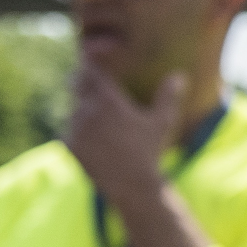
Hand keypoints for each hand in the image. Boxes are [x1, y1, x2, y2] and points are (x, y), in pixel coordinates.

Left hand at [64, 63, 185, 208]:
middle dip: (83, 81)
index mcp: (108, 100)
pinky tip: (92, 139)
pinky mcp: (69, 145)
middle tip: (93, 85)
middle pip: (76, 83)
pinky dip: (77, 130)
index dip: (91, 63)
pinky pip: (67, 129)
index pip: (91, 70)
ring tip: (97, 118)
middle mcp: (87, 110)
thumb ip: (168, 96)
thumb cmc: (150, 152)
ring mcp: (75, 128)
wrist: (132, 186)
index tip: (94, 60)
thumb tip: (179, 75)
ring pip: (72, 108)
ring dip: (81, 108)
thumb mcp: (161, 123)